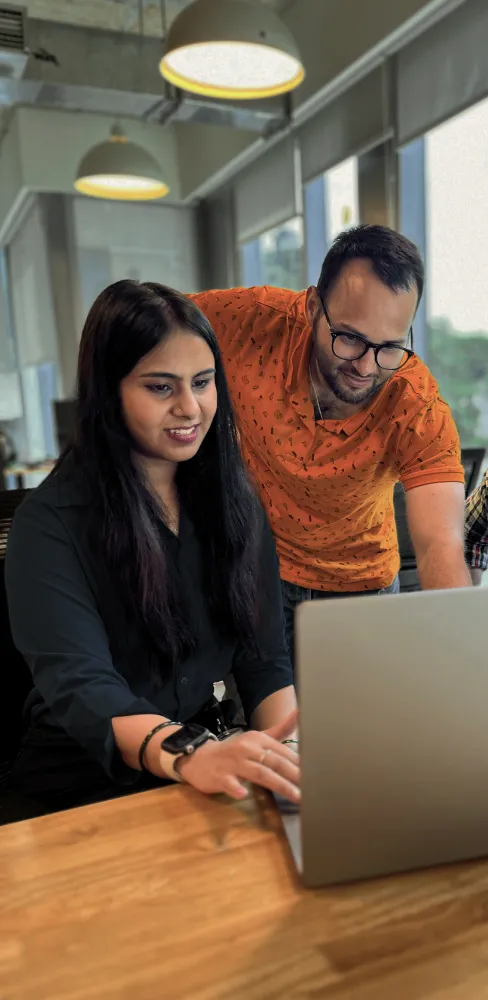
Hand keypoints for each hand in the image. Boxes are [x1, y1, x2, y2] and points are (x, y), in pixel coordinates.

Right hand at [172, 716, 299, 803]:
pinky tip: (243, 794)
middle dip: (294, 775)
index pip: (282, 751)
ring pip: (258, 773)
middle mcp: (247, 748)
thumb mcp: (257, 739)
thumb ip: (280, 729)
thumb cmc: (234, 752)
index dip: (299, 763)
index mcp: (257, 739)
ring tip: (295, 795)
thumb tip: (302, 711)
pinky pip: (229, 783)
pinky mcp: (219, 777)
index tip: (316, 774)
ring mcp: (232, 763)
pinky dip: (236, 788)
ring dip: (278, 784)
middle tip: (311, 788)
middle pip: (274, 761)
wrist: (199, 758)